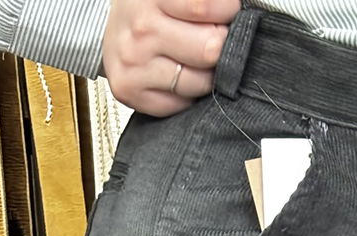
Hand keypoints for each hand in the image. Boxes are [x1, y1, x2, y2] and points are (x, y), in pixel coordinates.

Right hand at [102, 0, 242, 116]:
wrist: (113, 25)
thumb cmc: (151, 5)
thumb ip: (204, 3)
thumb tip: (243, 8)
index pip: (205, 6)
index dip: (228, 11)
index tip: (228, 12)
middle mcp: (141, 29)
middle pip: (210, 49)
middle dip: (220, 45)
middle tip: (212, 38)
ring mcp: (133, 63)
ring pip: (200, 82)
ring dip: (206, 73)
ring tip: (192, 57)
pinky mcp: (128, 91)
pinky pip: (182, 104)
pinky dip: (186, 94)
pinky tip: (177, 75)